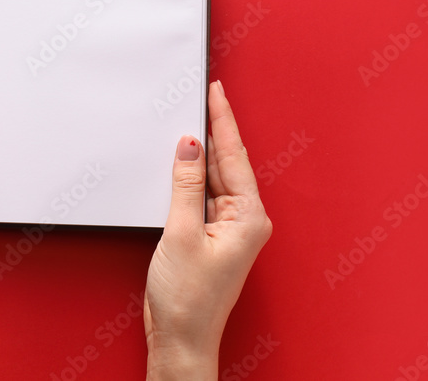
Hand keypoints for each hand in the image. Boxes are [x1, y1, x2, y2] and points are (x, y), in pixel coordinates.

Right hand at [143, 81, 271, 380]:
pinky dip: (190, 176)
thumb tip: (189, 145)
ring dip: (200, 152)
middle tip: (201, 93)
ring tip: (188, 118)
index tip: (216, 90)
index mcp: (248, 216)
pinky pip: (201, 194)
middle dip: (213, 129)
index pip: (234, 155)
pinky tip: (179, 162)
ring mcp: (226, 228)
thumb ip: (185, 184)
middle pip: (226, 163)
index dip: (222, 119)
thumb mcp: (181, 232)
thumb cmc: (188, 298)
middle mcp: (243, 219)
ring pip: (213, 177)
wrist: (180, 337)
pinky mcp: (208, 235)